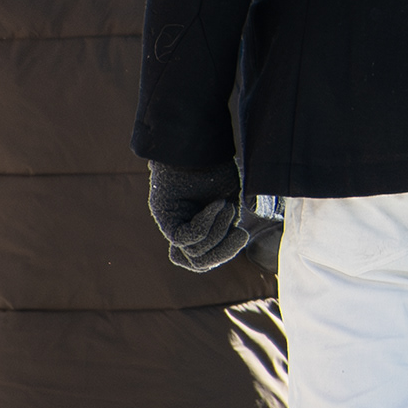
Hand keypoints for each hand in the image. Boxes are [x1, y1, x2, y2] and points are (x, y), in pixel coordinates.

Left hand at [148, 164, 275, 274]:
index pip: (205, 259)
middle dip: (224, 253)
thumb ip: (236, 219)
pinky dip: (205, 224)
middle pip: (198, 264)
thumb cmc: (219, 165)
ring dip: (218, 233)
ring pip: (192, 254)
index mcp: (201, 228)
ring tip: (226, 207)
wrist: (201, 144)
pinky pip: (184, 237)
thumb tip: (242, 237)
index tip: (241, 233)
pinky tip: (216, 204)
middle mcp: (184, 228)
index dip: (224, 253)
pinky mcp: (164, 214)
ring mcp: (172, 222)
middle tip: (241, 234)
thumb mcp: (236, 196)